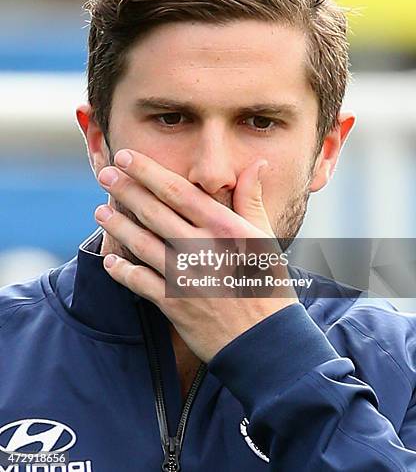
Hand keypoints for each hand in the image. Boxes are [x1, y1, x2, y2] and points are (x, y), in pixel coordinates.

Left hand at [95, 149, 298, 361]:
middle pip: (153, 212)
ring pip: (141, 243)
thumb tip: (256, 164)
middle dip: (125, 190)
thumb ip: (252, 200)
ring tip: (100, 211)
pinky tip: (110, 260)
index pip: (177, 190)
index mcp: (222, 227)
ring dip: (117, 225)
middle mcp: (200, 247)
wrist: (265, 340)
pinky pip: (139, 282)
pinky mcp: (173, 303)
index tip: (126, 156)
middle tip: (104, 175)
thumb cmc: (267, 283)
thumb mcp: (265, 238)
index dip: (147, 171)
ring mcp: (184, 276)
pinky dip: (122, 270)